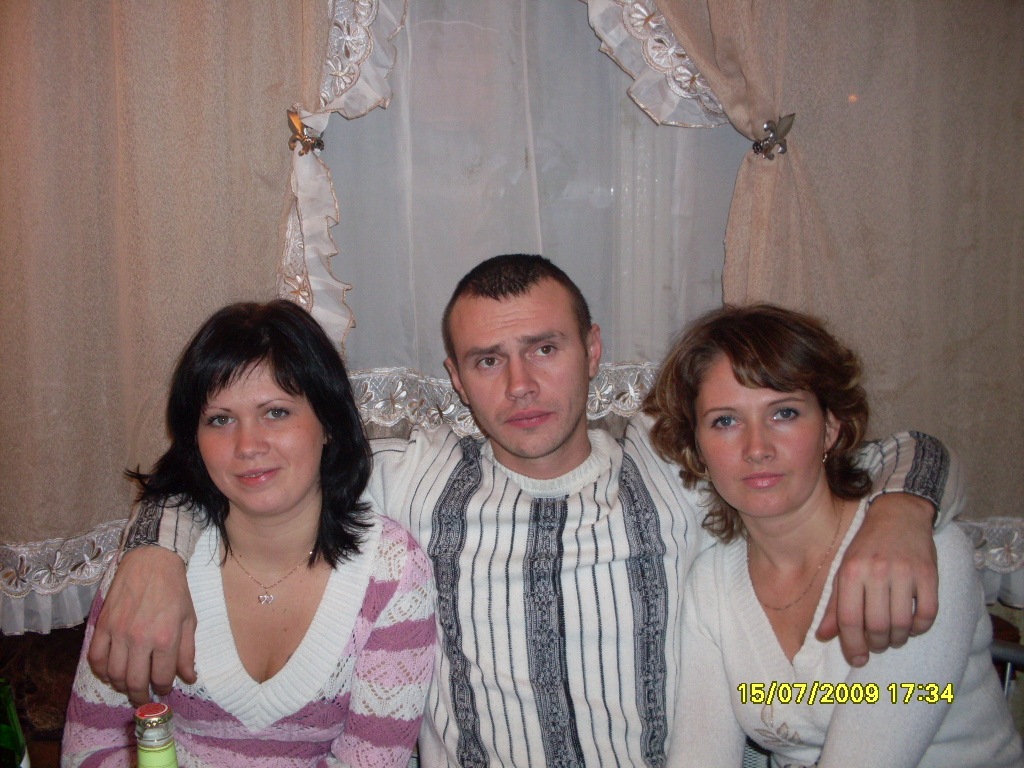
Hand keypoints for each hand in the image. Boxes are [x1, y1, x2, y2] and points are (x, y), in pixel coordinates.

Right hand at [87, 546, 196, 705]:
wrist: (152, 562)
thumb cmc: (175, 590)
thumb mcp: (189, 619)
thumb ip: (188, 652)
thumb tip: (189, 678)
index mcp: (166, 637)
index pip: (162, 677)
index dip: (163, 688)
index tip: (163, 689)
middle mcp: (140, 638)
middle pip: (135, 682)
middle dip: (140, 696)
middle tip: (144, 698)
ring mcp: (118, 632)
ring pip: (114, 675)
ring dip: (121, 686)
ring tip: (129, 685)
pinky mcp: (102, 625)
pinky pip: (95, 658)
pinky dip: (101, 671)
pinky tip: (111, 671)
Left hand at [816, 493, 937, 666]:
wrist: (898, 516)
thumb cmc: (866, 548)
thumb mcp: (844, 571)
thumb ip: (835, 605)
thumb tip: (823, 636)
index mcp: (851, 572)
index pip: (850, 619)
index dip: (852, 645)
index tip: (857, 659)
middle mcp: (877, 572)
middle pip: (877, 626)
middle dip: (876, 644)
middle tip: (877, 644)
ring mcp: (905, 573)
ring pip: (902, 624)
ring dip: (897, 639)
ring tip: (892, 637)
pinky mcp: (929, 574)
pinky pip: (927, 614)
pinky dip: (920, 628)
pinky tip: (912, 626)